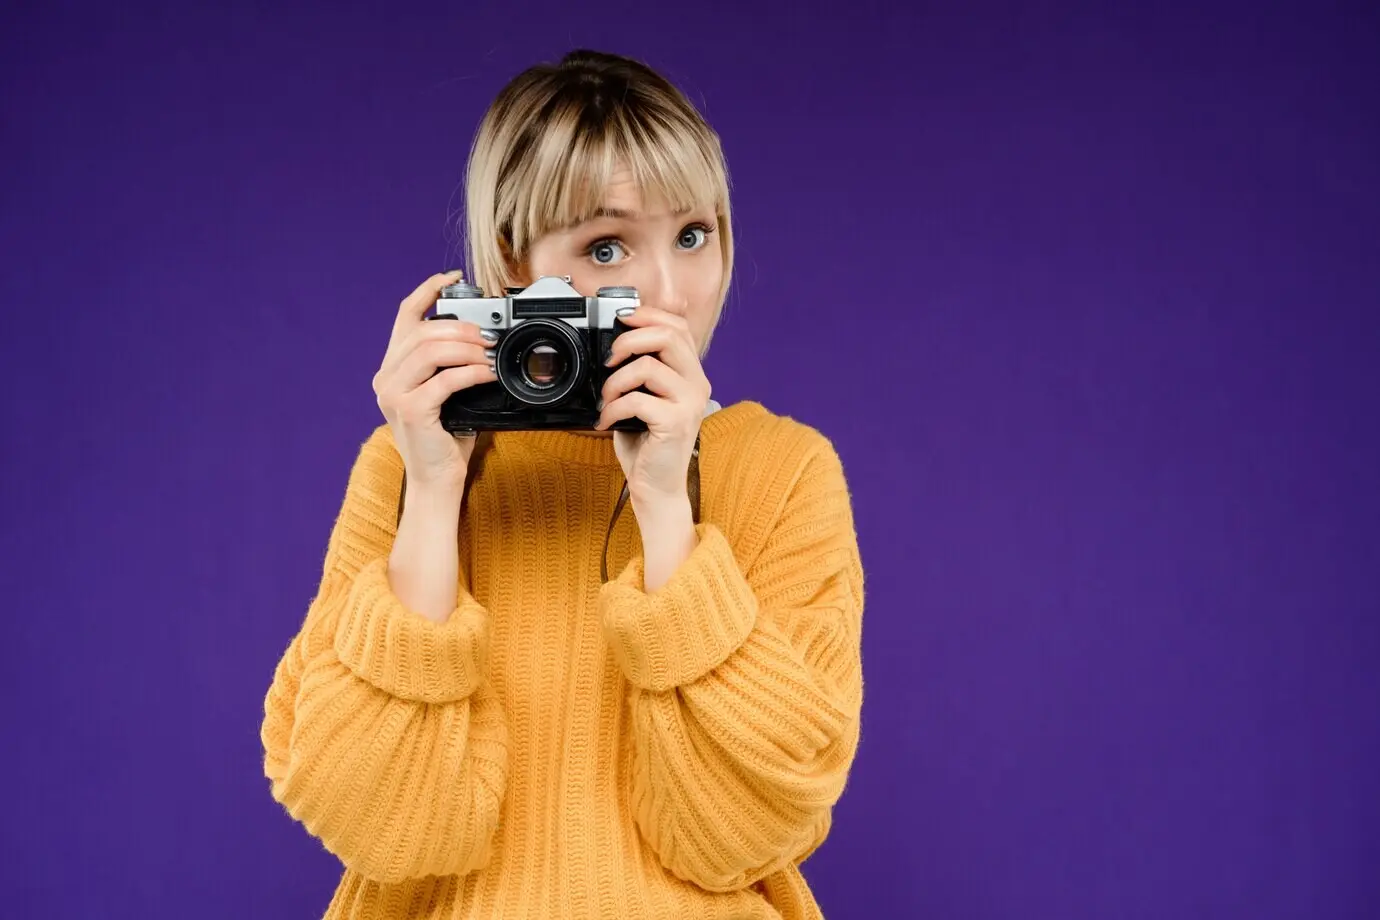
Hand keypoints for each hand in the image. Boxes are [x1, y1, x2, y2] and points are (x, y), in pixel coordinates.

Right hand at [372, 271, 497, 494]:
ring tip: (489, 354)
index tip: (453, 279)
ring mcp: (393, 393)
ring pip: (431, 350)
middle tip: (488, 335)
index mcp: (392, 368)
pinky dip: (471, 372)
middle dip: (461, 327)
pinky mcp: (410, 410)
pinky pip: (445, 379)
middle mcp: (386, 377)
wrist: (436, 480)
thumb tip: (482, 336)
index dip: (428, 291)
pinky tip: (486, 374)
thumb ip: (449, 364)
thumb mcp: (444, 393)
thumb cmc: (445, 438)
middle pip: (422, 330)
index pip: (405, 316)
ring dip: (467, 348)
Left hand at [595, 306, 710, 507]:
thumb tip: (619, 338)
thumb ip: (640, 369)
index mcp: (691, 374)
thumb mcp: (644, 397)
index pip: (679, 326)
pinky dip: (612, 408)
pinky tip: (606, 421)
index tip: (620, 318)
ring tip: (605, 398)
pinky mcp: (675, 423)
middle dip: (628, 340)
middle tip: (608, 359)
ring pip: (648, 366)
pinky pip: (637, 399)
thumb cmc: (646, 443)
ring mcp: (689, 403)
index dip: (649, 314)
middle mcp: (697, 385)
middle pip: (668, 336)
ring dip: (615, 380)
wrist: (656, 486)